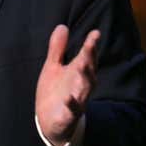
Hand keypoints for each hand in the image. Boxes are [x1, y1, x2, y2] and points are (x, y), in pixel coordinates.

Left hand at [35, 25, 99, 145]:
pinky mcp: (68, 115)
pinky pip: (72, 111)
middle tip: (91, 45)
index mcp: (77, 72)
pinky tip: (69, 99)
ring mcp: (76, 100)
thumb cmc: (55, 90)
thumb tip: (62, 26)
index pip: (86, 57)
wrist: (50, 120)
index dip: (91, 45)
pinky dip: (71, 106)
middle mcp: (80, 85)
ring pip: (84, 89)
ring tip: (82, 66)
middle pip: (88, 71)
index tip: (95, 33)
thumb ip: (58, 48)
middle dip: (90, 59)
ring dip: (84, 79)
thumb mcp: (53, 66)